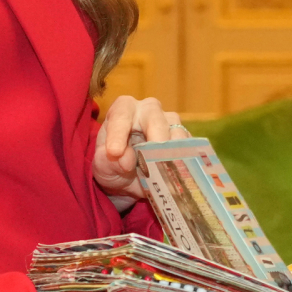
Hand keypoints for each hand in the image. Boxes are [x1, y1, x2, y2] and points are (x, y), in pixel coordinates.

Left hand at [94, 95, 187, 209]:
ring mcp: (170, 124)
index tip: (114, 152)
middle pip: (154, 115)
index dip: (118, 132)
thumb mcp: (102, 166)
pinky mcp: (184, 141)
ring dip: (172, 149)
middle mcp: (148, 111)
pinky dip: (185, 160)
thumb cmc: (112, 165)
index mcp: (123, 110)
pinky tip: (178, 173)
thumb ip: (107, 162)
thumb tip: (126, 160)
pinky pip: (189, 148)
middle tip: (151, 156)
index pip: (121, 115)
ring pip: (176, 130)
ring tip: (165, 168)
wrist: (128, 181)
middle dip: (154, 135)